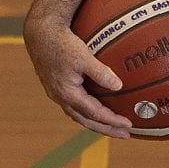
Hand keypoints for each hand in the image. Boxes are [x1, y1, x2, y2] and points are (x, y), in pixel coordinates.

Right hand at [26, 13, 133, 138]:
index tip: (128, 124)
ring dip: (97, 122)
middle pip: (86, 121)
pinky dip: (88, 111)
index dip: (111, 120)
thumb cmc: (62, 43)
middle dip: (106, 129)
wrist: (40, 33)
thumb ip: (100, 73)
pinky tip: (96, 108)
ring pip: (79, 115)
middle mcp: (60, 98)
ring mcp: (57, 94)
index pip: (93, 113)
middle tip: (124, 134)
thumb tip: (118, 86)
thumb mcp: (83, 57)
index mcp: (67, 93)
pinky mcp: (57, 87)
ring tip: (112, 127)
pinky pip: (74, 105)